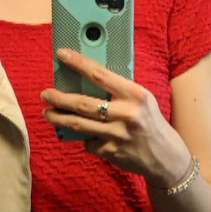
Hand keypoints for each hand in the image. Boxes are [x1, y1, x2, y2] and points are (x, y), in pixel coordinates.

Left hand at [41, 48, 191, 189]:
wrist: (165, 157)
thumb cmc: (150, 122)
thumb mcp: (141, 100)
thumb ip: (118, 91)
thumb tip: (86, 79)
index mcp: (135, 95)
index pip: (100, 75)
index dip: (78, 63)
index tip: (61, 55)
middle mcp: (126, 114)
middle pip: (82, 103)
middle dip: (59, 98)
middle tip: (45, 94)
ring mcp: (117, 135)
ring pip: (78, 125)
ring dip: (58, 118)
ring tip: (48, 113)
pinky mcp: (111, 152)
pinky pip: (89, 142)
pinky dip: (84, 137)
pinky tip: (85, 134)